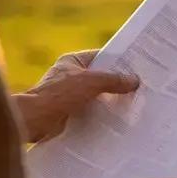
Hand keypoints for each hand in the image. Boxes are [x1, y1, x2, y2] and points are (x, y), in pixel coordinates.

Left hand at [13, 50, 138, 141]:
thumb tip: (135, 81)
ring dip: (111, 102)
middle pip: (101, 78)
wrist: (35, 120)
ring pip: (97, 96)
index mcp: (73, 62)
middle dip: (118, 84)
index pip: (101, 56)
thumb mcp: (92, 82)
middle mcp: (71, 77)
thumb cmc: (60, 95)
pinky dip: (102, 115)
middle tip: (141, 88)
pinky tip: (118, 120)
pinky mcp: (69, 113)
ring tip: (135, 105)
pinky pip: (91, 112)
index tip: (138, 67)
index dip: (119, 61)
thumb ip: (114, 80)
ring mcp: (69, 96)